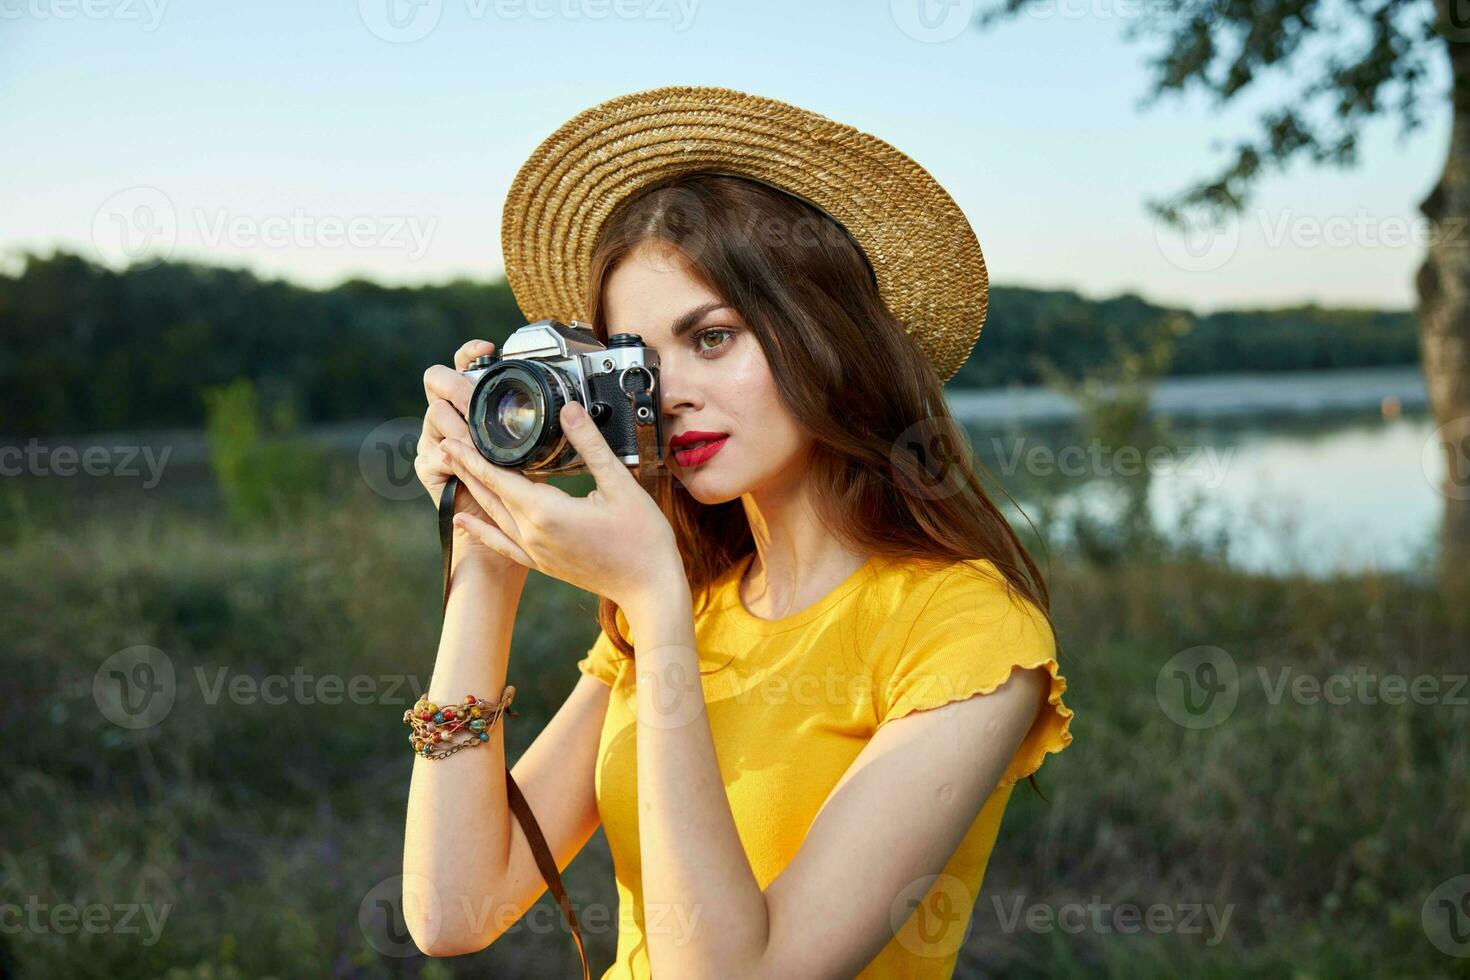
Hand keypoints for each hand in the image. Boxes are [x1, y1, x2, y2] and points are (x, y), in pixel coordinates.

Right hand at [415, 338, 532, 575]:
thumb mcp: (548, 454)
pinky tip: (464, 455)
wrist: (507, 541)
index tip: (488, 347)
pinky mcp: (430, 470)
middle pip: (438, 382)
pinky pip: (433, 455)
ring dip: (455, 422)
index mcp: (478, 409)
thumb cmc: (532, 496)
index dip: (471, 353)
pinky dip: (451, 455)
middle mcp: (452, 420)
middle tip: (476, 396)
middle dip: (457, 387)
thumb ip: (551, 429)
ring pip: (434, 415)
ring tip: (475, 430)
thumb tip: (573, 405)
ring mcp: (436, 443)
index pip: (466, 366)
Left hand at [440, 400, 681, 609]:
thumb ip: (589, 444)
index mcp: (547, 512)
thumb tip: (569, 409)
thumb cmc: (641, 539)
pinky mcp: (543, 564)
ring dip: (470, 490)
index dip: (472, 456)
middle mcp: (532, 533)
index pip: (498, 476)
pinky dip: (480, 531)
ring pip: (492, 515)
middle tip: (443, 442)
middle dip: (465, 467)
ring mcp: (535, 551)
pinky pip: (502, 544)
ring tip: (452, 469)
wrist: (649, 587)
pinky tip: (461, 522)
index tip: (450, 437)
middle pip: (488, 494)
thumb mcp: (619, 484)